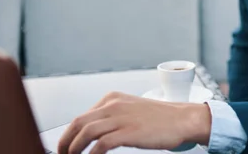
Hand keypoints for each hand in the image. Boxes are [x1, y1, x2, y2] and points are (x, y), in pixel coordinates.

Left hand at [57, 91, 211, 153]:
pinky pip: (102, 144)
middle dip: (65, 142)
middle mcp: (114, 105)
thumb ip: (111, 116)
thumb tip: (90, 133)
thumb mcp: (130, 110)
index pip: (81, 116)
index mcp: (112, 98)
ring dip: (74, 148)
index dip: (68, 133)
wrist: (182, 119)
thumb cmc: (159, 118)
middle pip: (78, 123)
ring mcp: (121, 117)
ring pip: (86, 132)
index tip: (65, 146)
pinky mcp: (129, 132)